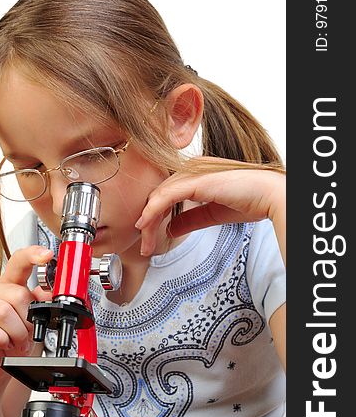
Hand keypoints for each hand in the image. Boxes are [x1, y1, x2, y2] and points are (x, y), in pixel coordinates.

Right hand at [0, 246, 52, 386]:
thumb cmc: (9, 340)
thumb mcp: (30, 320)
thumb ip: (38, 303)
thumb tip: (48, 293)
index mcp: (8, 285)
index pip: (19, 262)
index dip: (33, 255)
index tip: (47, 255)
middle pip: (16, 294)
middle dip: (28, 320)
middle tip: (27, 334)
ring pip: (2, 312)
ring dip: (16, 332)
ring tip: (16, 342)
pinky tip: (2, 343)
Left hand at [135, 158, 284, 255]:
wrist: (270, 196)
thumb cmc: (250, 201)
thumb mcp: (212, 214)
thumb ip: (191, 219)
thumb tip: (171, 229)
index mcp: (195, 175)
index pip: (166, 196)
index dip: (155, 217)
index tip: (150, 238)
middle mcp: (190, 170)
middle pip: (159, 196)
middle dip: (149, 223)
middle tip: (146, 246)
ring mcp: (192, 173)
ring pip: (159, 197)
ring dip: (149, 222)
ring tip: (146, 243)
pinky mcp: (195, 181)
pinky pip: (166, 196)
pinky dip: (152, 211)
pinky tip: (145, 224)